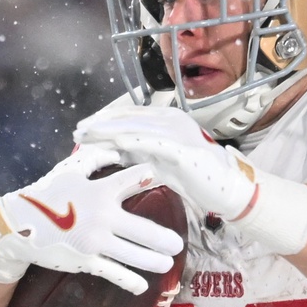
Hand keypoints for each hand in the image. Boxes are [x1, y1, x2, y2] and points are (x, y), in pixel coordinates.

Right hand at [0, 145, 182, 295]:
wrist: (19, 225)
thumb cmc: (45, 196)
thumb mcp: (68, 172)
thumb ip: (93, 159)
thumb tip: (116, 151)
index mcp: (99, 191)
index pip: (131, 180)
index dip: (146, 176)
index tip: (158, 177)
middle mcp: (102, 217)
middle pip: (143, 230)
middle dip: (163, 239)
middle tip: (177, 244)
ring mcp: (95, 241)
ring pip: (134, 255)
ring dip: (154, 261)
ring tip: (167, 264)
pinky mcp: (86, 260)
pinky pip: (113, 273)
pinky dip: (130, 281)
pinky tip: (143, 287)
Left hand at [73, 104, 306, 256]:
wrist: (228, 189)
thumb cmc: (197, 178)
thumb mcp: (163, 163)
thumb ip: (142, 154)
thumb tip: (116, 151)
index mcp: (168, 120)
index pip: (130, 116)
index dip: (105, 121)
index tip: (84, 129)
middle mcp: (172, 119)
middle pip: (127, 117)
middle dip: (100, 124)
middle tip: (77, 130)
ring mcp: (177, 131)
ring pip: (133, 126)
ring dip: (107, 130)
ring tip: (85, 135)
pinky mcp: (181, 147)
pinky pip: (148, 141)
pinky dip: (127, 141)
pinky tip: (109, 144)